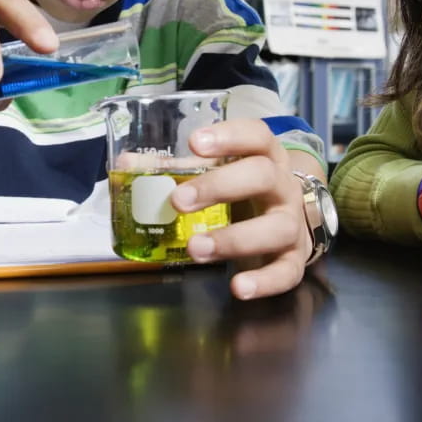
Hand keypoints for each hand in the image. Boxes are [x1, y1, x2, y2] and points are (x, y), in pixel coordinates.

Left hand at [169, 118, 313, 300]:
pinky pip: (287, 272)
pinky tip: (237, 287)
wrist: (287, 219)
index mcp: (264, 155)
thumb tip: (127, 163)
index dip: (228, 136)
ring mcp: (292, 222)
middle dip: (219, 186)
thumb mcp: (216, 173)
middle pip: (262, 176)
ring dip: (234, 239)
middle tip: (179, 201)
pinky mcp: (294, 257)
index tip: (194, 143)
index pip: (256, 135)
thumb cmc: (244, 190)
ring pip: (276, 227)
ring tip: (195, 248)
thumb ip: (177, 169)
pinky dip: (263, 282)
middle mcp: (283, 185)